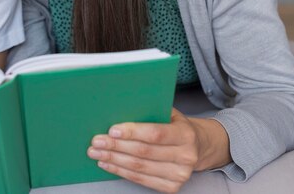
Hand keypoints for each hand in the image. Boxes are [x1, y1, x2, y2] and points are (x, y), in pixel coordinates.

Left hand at [87, 108, 229, 193]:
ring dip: (113, 160)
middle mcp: (185, 156)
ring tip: (96, 152)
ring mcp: (179, 174)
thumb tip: (119, 107)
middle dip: (116, 146)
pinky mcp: (172, 187)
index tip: (112, 130)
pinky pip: (141, 180)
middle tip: (97, 141)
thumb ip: (150, 111)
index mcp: (185, 134)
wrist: (198, 147)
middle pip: (143, 152)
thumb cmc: (176, 126)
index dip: (132, 132)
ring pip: (139, 167)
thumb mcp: (169, 113)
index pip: (155, 134)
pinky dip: (120, 171)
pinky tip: (108, 163)